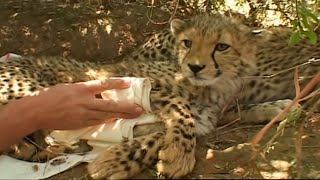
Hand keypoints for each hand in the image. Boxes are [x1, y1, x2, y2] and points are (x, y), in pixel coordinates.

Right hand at [21, 79, 143, 129]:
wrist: (37, 111)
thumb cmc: (51, 96)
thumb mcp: (69, 87)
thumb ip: (84, 89)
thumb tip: (99, 92)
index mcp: (81, 88)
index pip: (103, 85)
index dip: (117, 84)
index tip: (129, 83)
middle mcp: (84, 101)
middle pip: (109, 105)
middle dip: (126, 107)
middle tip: (139, 109)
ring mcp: (83, 114)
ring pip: (106, 115)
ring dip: (121, 115)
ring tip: (133, 115)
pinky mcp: (80, 123)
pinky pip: (97, 122)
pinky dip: (108, 120)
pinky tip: (117, 120)